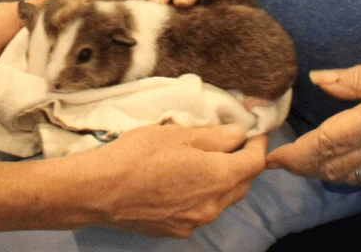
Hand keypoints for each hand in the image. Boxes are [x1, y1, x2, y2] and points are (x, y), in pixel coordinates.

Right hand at [87, 124, 266, 237]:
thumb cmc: (139, 154)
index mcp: (218, 178)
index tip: (254, 130)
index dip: (259, 143)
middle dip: (243, 161)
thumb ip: (216, 136)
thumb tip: (239, 134)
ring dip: (223, 179)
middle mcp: (212, 206)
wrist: (101, 191)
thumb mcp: (179, 134)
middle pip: (242, 183)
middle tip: (233, 141)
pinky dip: (203, 194)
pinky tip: (184, 180)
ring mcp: (195, 222)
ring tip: (207, 159)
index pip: (255, 162)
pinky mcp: (177, 231)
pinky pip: (201, 210)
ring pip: (223, 199)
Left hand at [266, 30, 360, 182]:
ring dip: (322, 170)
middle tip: (276, 158)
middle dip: (302, 166)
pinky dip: (347, 169)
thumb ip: (355, 78)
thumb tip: (318, 80)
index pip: (328, 144)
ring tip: (299, 159)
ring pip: (352, 173)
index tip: (271, 156)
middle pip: (335, 165)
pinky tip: (338, 159)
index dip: (297, 155)